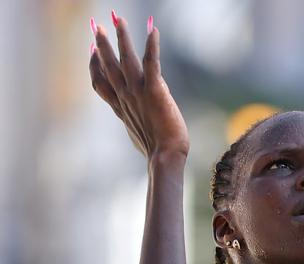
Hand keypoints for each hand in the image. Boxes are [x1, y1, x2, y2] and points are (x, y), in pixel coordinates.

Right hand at [89, 13, 189, 163]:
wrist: (165, 157)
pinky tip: (153, 29)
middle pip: (108, 66)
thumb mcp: (141, 133)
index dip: (94, 66)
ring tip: (117, 18)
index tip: (91, 52)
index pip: (100, 83)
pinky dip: (151, 45)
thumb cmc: (158, 152)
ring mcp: (138, 93)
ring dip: (121, 37)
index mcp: (121, 108)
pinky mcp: (155, 91)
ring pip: (126, 59)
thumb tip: (141, 121)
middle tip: (96, 25)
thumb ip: (138, 121)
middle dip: (102, 44)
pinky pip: (152, 63)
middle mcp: (125, 97)